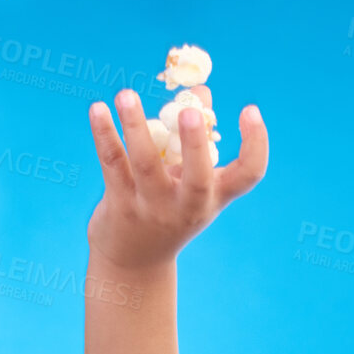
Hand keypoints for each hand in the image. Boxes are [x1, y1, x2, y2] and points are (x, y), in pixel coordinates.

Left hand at [85, 88, 268, 272]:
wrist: (134, 262)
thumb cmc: (169, 210)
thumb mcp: (189, 182)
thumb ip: (195, 136)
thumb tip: (198, 90)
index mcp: (213, 197)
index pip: (249, 174)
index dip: (256, 143)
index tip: (249, 109)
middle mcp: (186, 206)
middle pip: (197, 177)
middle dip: (195, 143)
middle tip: (190, 111)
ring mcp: (152, 207)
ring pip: (145, 163)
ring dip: (135, 126)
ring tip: (126, 94)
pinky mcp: (120, 205)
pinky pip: (113, 164)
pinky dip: (105, 135)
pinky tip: (97, 109)